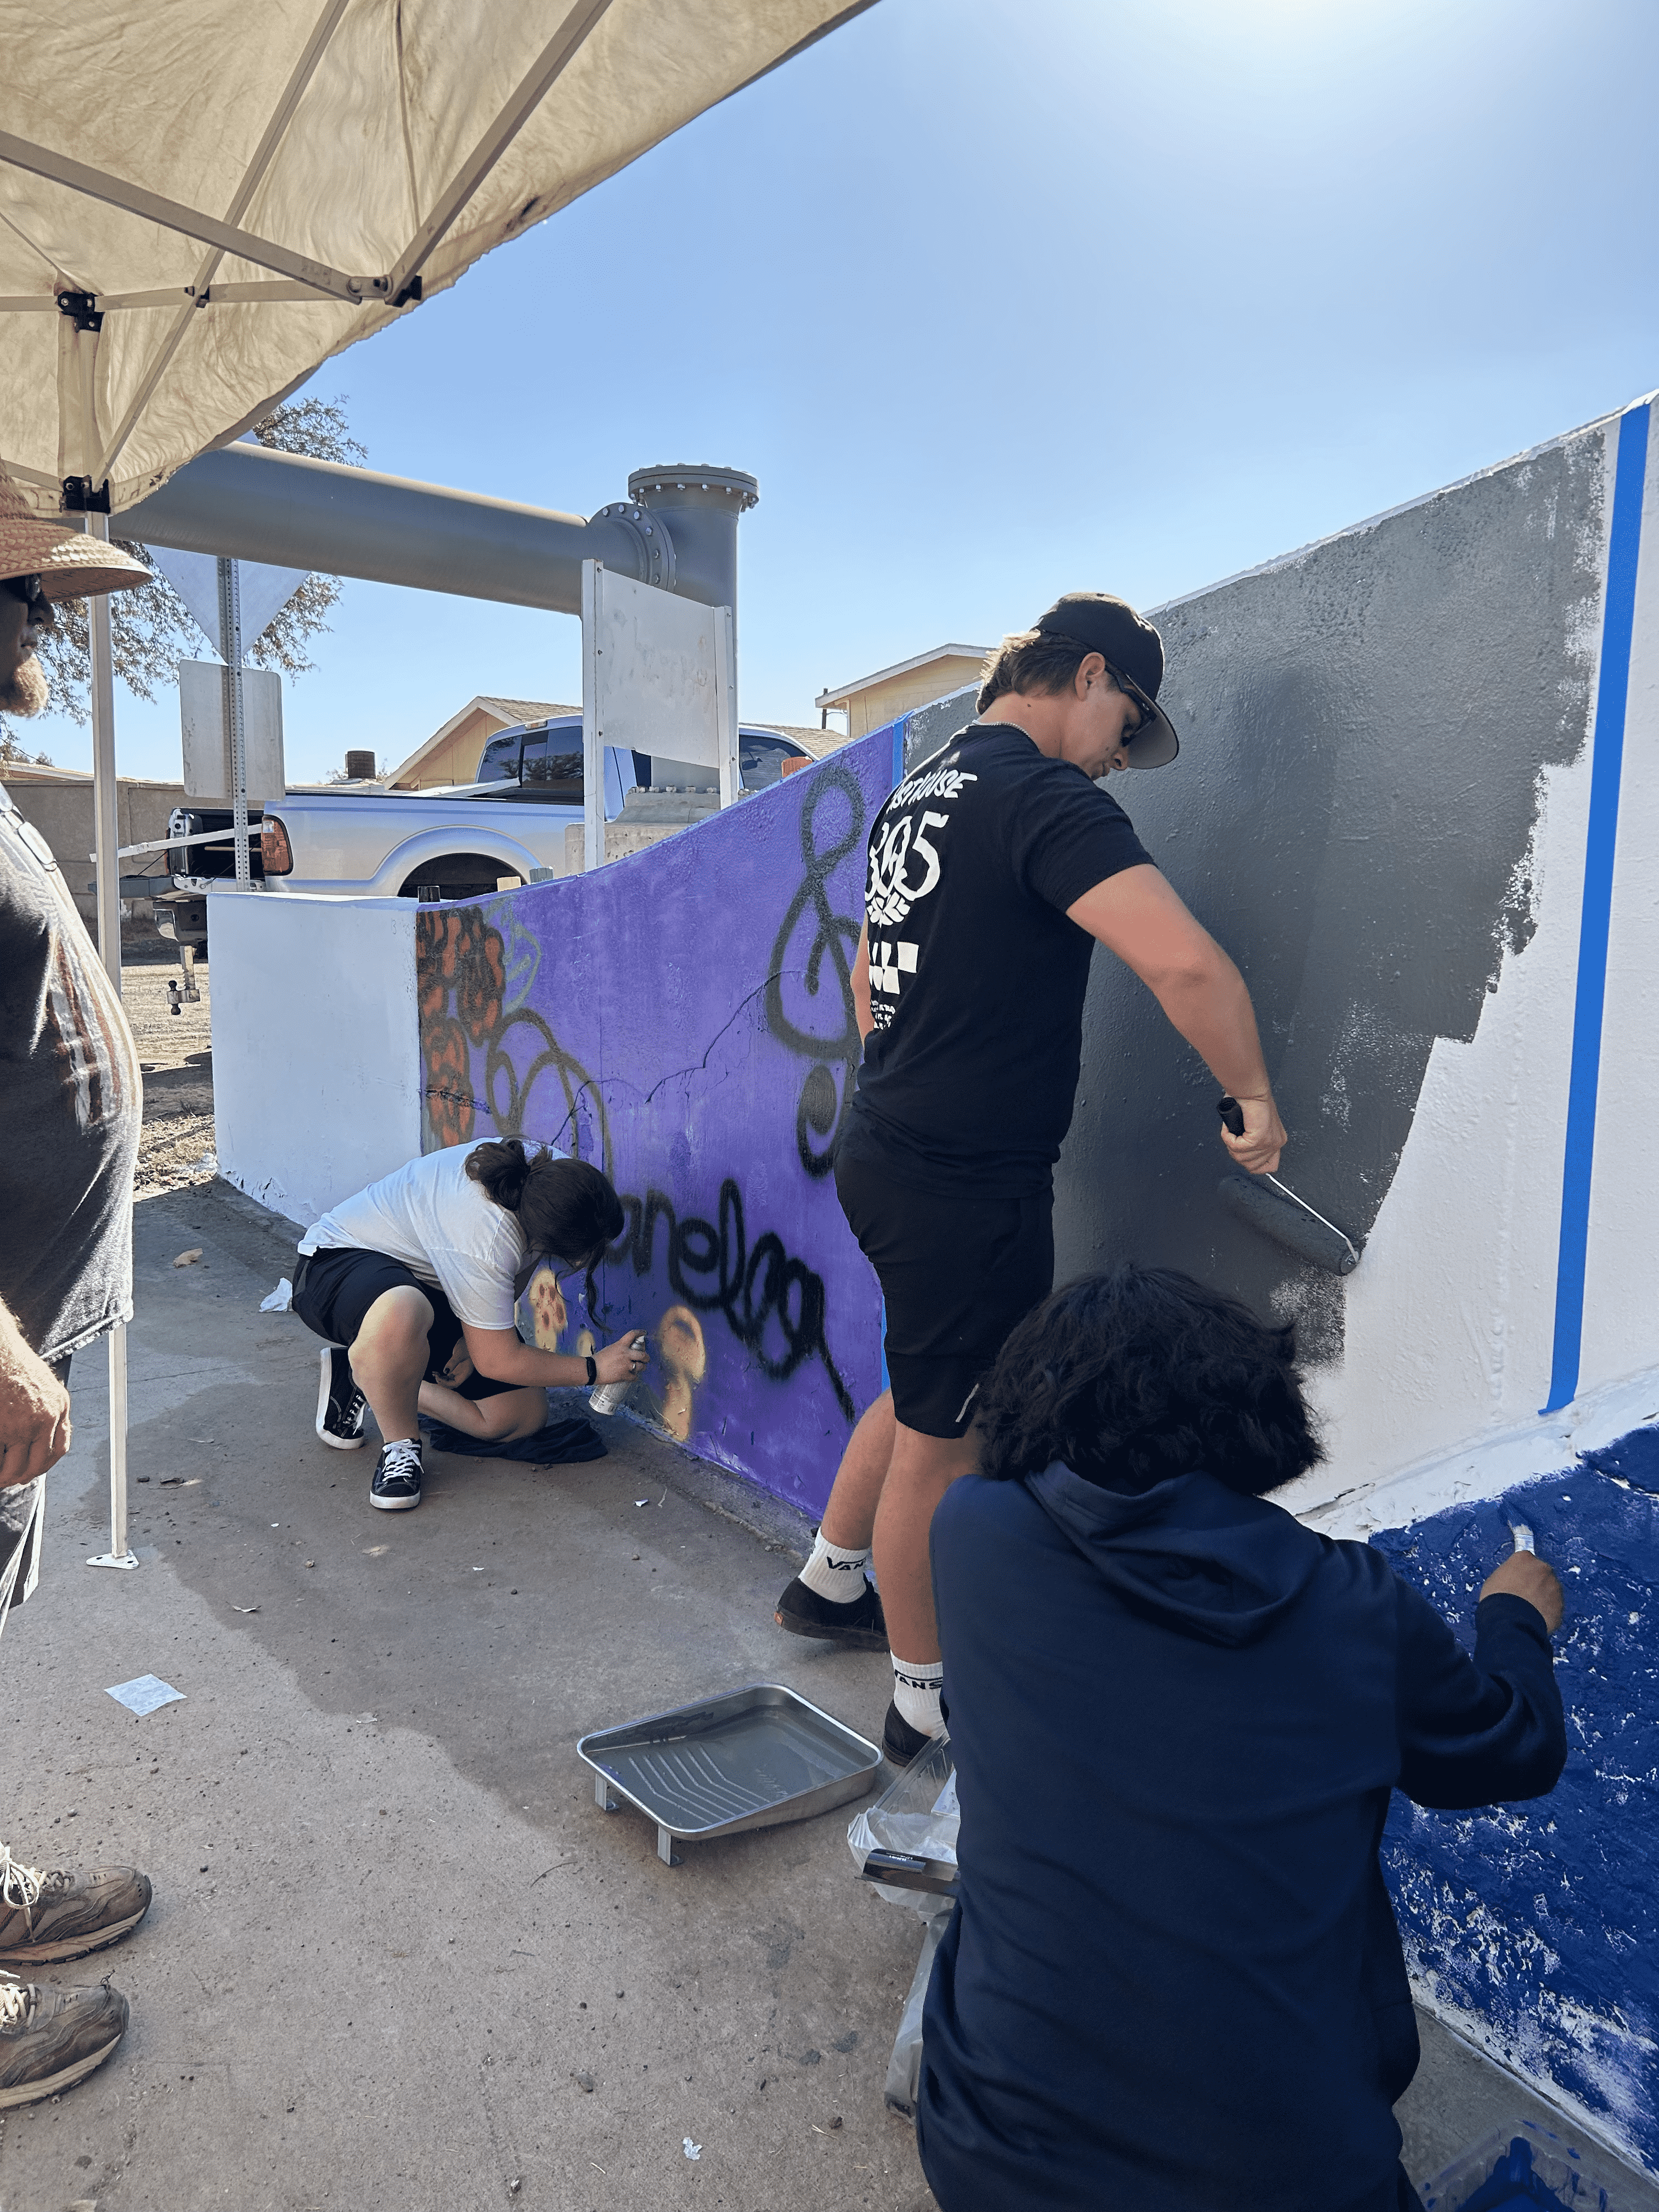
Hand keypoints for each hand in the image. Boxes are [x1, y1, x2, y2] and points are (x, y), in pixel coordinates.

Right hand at [0, 1336, 71, 1487]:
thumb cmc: (15, 1364)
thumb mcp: (44, 1384)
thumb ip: (48, 1407)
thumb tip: (43, 1432)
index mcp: (60, 1406)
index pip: (60, 1447)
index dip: (46, 1463)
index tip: (33, 1470)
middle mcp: (46, 1418)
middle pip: (40, 1463)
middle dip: (24, 1476)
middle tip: (11, 1480)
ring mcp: (24, 1425)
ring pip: (17, 1466)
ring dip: (6, 1477)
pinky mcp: (3, 1429)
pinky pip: (0, 1457)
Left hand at [437, 1345, 474, 1387]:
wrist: (468, 1340)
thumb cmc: (466, 1346)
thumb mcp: (459, 1354)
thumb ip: (453, 1362)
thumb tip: (445, 1371)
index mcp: (466, 1372)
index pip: (456, 1383)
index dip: (446, 1383)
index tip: (439, 1378)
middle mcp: (463, 1373)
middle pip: (452, 1383)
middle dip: (443, 1383)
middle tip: (436, 1377)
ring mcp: (459, 1371)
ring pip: (449, 1380)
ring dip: (442, 1379)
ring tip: (435, 1374)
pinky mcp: (456, 1368)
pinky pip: (448, 1375)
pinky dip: (442, 1375)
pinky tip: (436, 1372)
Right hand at [593, 1332, 649, 1386]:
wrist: (592, 1370)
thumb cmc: (598, 1360)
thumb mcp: (610, 1349)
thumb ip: (619, 1349)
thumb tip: (625, 1353)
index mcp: (620, 1345)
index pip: (632, 1335)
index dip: (640, 1332)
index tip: (643, 1333)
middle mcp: (625, 1354)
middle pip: (643, 1355)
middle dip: (646, 1357)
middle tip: (646, 1358)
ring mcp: (626, 1365)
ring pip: (641, 1367)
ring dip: (642, 1367)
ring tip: (640, 1368)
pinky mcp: (624, 1375)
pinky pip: (634, 1377)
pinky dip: (634, 1377)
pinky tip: (632, 1376)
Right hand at [1219, 1092, 1286, 1176]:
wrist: (1250, 1090)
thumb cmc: (1250, 1101)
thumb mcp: (1254, 1127)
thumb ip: (1252, 1141)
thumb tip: (1242, 1151)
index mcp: (1276, 1140)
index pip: (1269, 1167)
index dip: (1252, 1164)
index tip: (1243, 1154)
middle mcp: (1275, 1143)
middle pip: (1252, 1166)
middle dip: (1237, 1154)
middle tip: (1233, 1139)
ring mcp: (1268, 1142)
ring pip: (1242, 1158)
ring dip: (1231, 1145)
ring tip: (1231, 1132)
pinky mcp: (1258, 1139)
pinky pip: (1236, 1148)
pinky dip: (1228, 1138)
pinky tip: (1229, 1129)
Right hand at [1480, 1550, 1563, 1632]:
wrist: (1510, 1621)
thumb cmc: (1498, 1600)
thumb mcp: (1494, 1580)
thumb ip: (1508, 1575)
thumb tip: (1510, 1582)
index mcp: (1524, 1558)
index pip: (1525, 1559)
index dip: (1521, 1571)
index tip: (1518, 1578)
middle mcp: (1543, 1569)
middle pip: (1541, 1573)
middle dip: (1535, 1582)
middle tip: (1523, 1595)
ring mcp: (1555, 1587)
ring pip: (1550, 1590)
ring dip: (1543, 1597)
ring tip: (1528, 1610)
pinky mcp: (1561, 1605)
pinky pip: (1554, 1606)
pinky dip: (1547, 1611)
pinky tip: (1535, 1617)